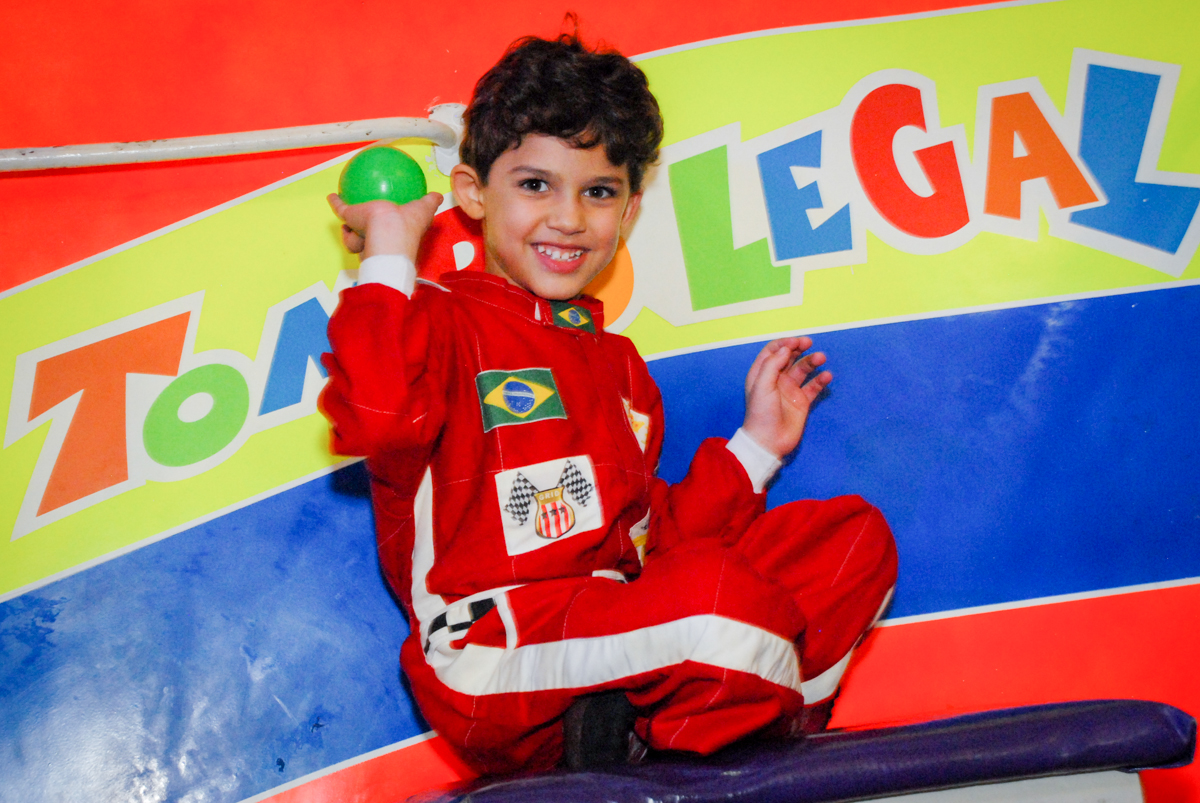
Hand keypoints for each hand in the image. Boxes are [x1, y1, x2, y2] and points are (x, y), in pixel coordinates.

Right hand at [327, 191, 442, 260]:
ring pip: (355, 235)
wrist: (389, 230)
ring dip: (353, 231)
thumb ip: (429, 202)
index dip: (391, 235)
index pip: (392, 239)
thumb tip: (437, 195)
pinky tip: (332, 196)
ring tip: (353, 222)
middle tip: (368, 229)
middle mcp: (380, 242)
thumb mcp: (423, 208)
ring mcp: (364, 236)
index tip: (390, 230)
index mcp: (397, 238)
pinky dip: (336, 204)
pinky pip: (342, 213)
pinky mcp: (351, 225)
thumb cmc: (409, 223)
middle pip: (370, 240)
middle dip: (368, 238)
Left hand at [742, 337, 831, 457]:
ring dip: (812, 361)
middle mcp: (776, 379)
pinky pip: (814, 386)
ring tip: (821, 357)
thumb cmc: (761, 413)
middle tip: (809, 342)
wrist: (769, 442)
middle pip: (789, 357)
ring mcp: (790, 389)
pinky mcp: (802, 401)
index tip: (795, 342)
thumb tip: (786, 348)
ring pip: (803, 369)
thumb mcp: (761, 386)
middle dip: (799, 347)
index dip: (784, 343)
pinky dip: (821, 379)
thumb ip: (772, 365)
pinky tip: (827, 376)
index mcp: (762, 373)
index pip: (773, 351)